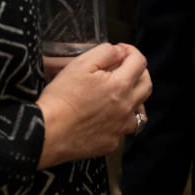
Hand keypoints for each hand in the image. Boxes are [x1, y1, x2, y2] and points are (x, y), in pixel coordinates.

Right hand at [36, 42, 150, 167]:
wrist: (48, 133)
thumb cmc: (61, 97)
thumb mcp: (80, 64)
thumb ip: (105, 53)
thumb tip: (120, 52)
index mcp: (120, 85)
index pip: (140, 62)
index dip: (131, 51)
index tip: (120, 51)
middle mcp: (126, 107)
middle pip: (147, 85)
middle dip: (139, 72)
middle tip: (124, 68)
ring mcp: (120, 128)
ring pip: (140, 111)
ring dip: (134, 99)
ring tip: (120, 95)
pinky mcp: (111, 143)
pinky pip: (123, 130)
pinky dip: (119, 121)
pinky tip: (106, 117)